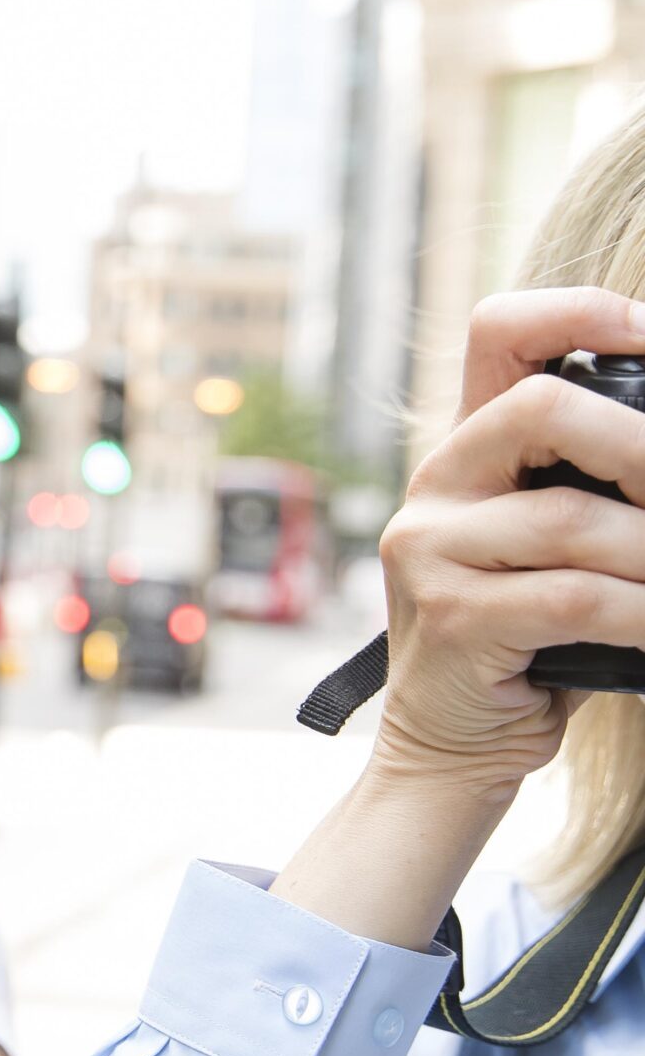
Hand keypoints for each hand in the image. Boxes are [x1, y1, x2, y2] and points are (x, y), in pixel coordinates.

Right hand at [373, 287, 644, 801]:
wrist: (454, 743)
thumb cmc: (531, 637)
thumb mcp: (558, 541)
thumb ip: (597, 484)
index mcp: (469, 448)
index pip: (501, 330)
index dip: (581, 312)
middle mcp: (438, 485)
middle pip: (542, 407)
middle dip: (642, 449)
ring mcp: (431, 549)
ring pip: (575, 521)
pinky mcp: (450, 617)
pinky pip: (577, 599)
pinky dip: (644, 616)